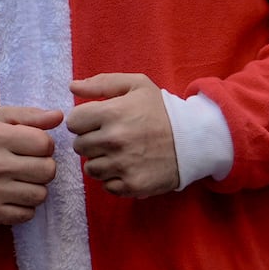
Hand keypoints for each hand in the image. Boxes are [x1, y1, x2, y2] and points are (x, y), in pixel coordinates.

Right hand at [0, 106, 62, 224]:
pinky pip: (29, 213)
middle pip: (48, 170)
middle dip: (42, 167)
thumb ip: (32, 116)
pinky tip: (12, 196)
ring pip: (41, 194)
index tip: (31, 147)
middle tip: (27, 165)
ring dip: (35, 188)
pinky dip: (24, 206)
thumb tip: (58, 116)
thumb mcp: (2, 121)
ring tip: (20, 181)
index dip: (43, 145)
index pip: (45, 143)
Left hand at [67, 73, 179, 197]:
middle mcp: (113, 140)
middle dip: (91, 141)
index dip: (83, 121)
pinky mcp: (133, 185)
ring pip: (90, 168)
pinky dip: (114, 179)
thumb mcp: (136, 85)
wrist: (196, 140)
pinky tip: (128, 167)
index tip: (97, 122)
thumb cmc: (161, 110)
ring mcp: (123, 165)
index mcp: (110, 113)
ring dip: (100, 161)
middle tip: (111, 137)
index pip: (73, 122)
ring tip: (119, 153)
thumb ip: (101, 83)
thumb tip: (72, 86)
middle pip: (79, 146)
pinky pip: (107, 186)